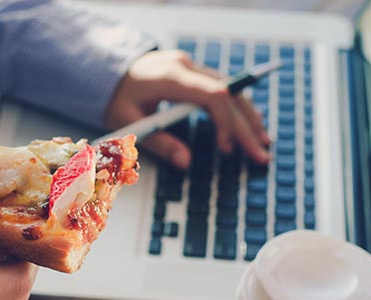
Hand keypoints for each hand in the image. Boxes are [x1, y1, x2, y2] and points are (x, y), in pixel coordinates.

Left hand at [106, 50, 269, 168]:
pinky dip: (238, 109)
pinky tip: (251, 126)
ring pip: (231, 90)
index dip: (225, 122)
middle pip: (228, 95)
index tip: (228, 149)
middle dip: (245, 128)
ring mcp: (192, 66)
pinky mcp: (194, 72)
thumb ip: (158, 141)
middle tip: (260, 155)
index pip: (212, 95)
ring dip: (248, 117)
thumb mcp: (128, 122)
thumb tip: (186, 163)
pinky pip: (223, 90)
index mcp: (170, 76)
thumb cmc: (115, 97)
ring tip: (263, 143)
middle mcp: (186, 66)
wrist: (107, 69)